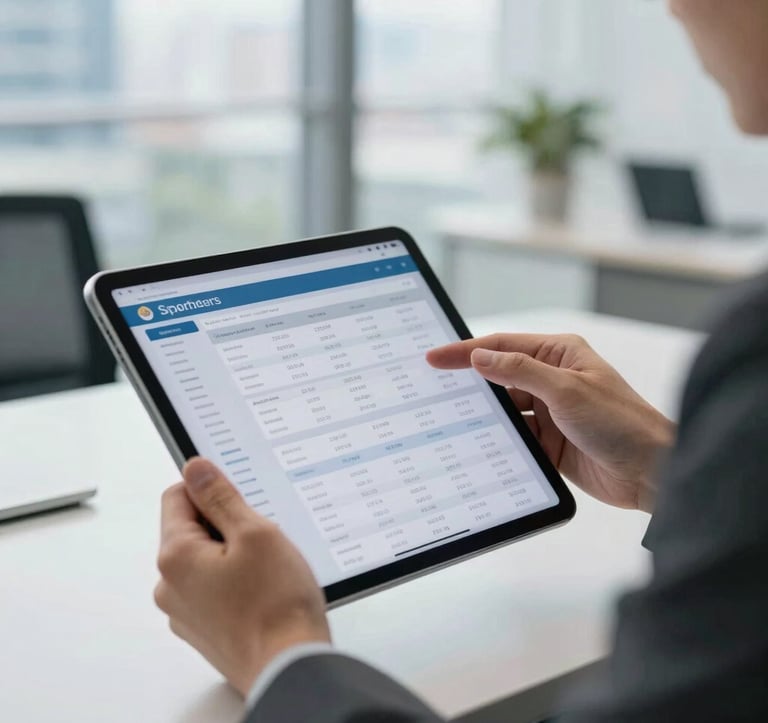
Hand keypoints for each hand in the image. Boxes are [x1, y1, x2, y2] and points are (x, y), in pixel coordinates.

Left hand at [154, 457, 330, 695]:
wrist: (290, 668)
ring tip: (267, 571)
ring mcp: (185, 612)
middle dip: (228, 526)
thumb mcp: (256, 533)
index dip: (212, 490)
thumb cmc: (277, 607)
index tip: (240, 499)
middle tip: (262, 541)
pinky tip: (264, 592)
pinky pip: (214, 588)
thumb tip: (196, 469)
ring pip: (206, 559)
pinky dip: (236, 582)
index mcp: (176, 557)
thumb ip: (221, 497)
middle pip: (192, 529)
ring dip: (234, 555)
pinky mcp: (204, 629)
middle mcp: (170, 586)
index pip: (178, 496)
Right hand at [427, 334, 674, 512]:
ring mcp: (550, 412)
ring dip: (484, 414)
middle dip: (470, 382)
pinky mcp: (549, 442)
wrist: (652, 472)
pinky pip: (515, 436)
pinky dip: (497, 439)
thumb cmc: (622, 423)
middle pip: (499, 376)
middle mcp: (552, 379)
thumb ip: (520, 371)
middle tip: (432, 388)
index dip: (466, 352)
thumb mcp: (567, 391)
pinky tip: (477, 442)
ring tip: (447, 418)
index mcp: (559, 355)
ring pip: (505, 409)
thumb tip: (481, 358)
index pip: (502, 347)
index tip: (435, 358)